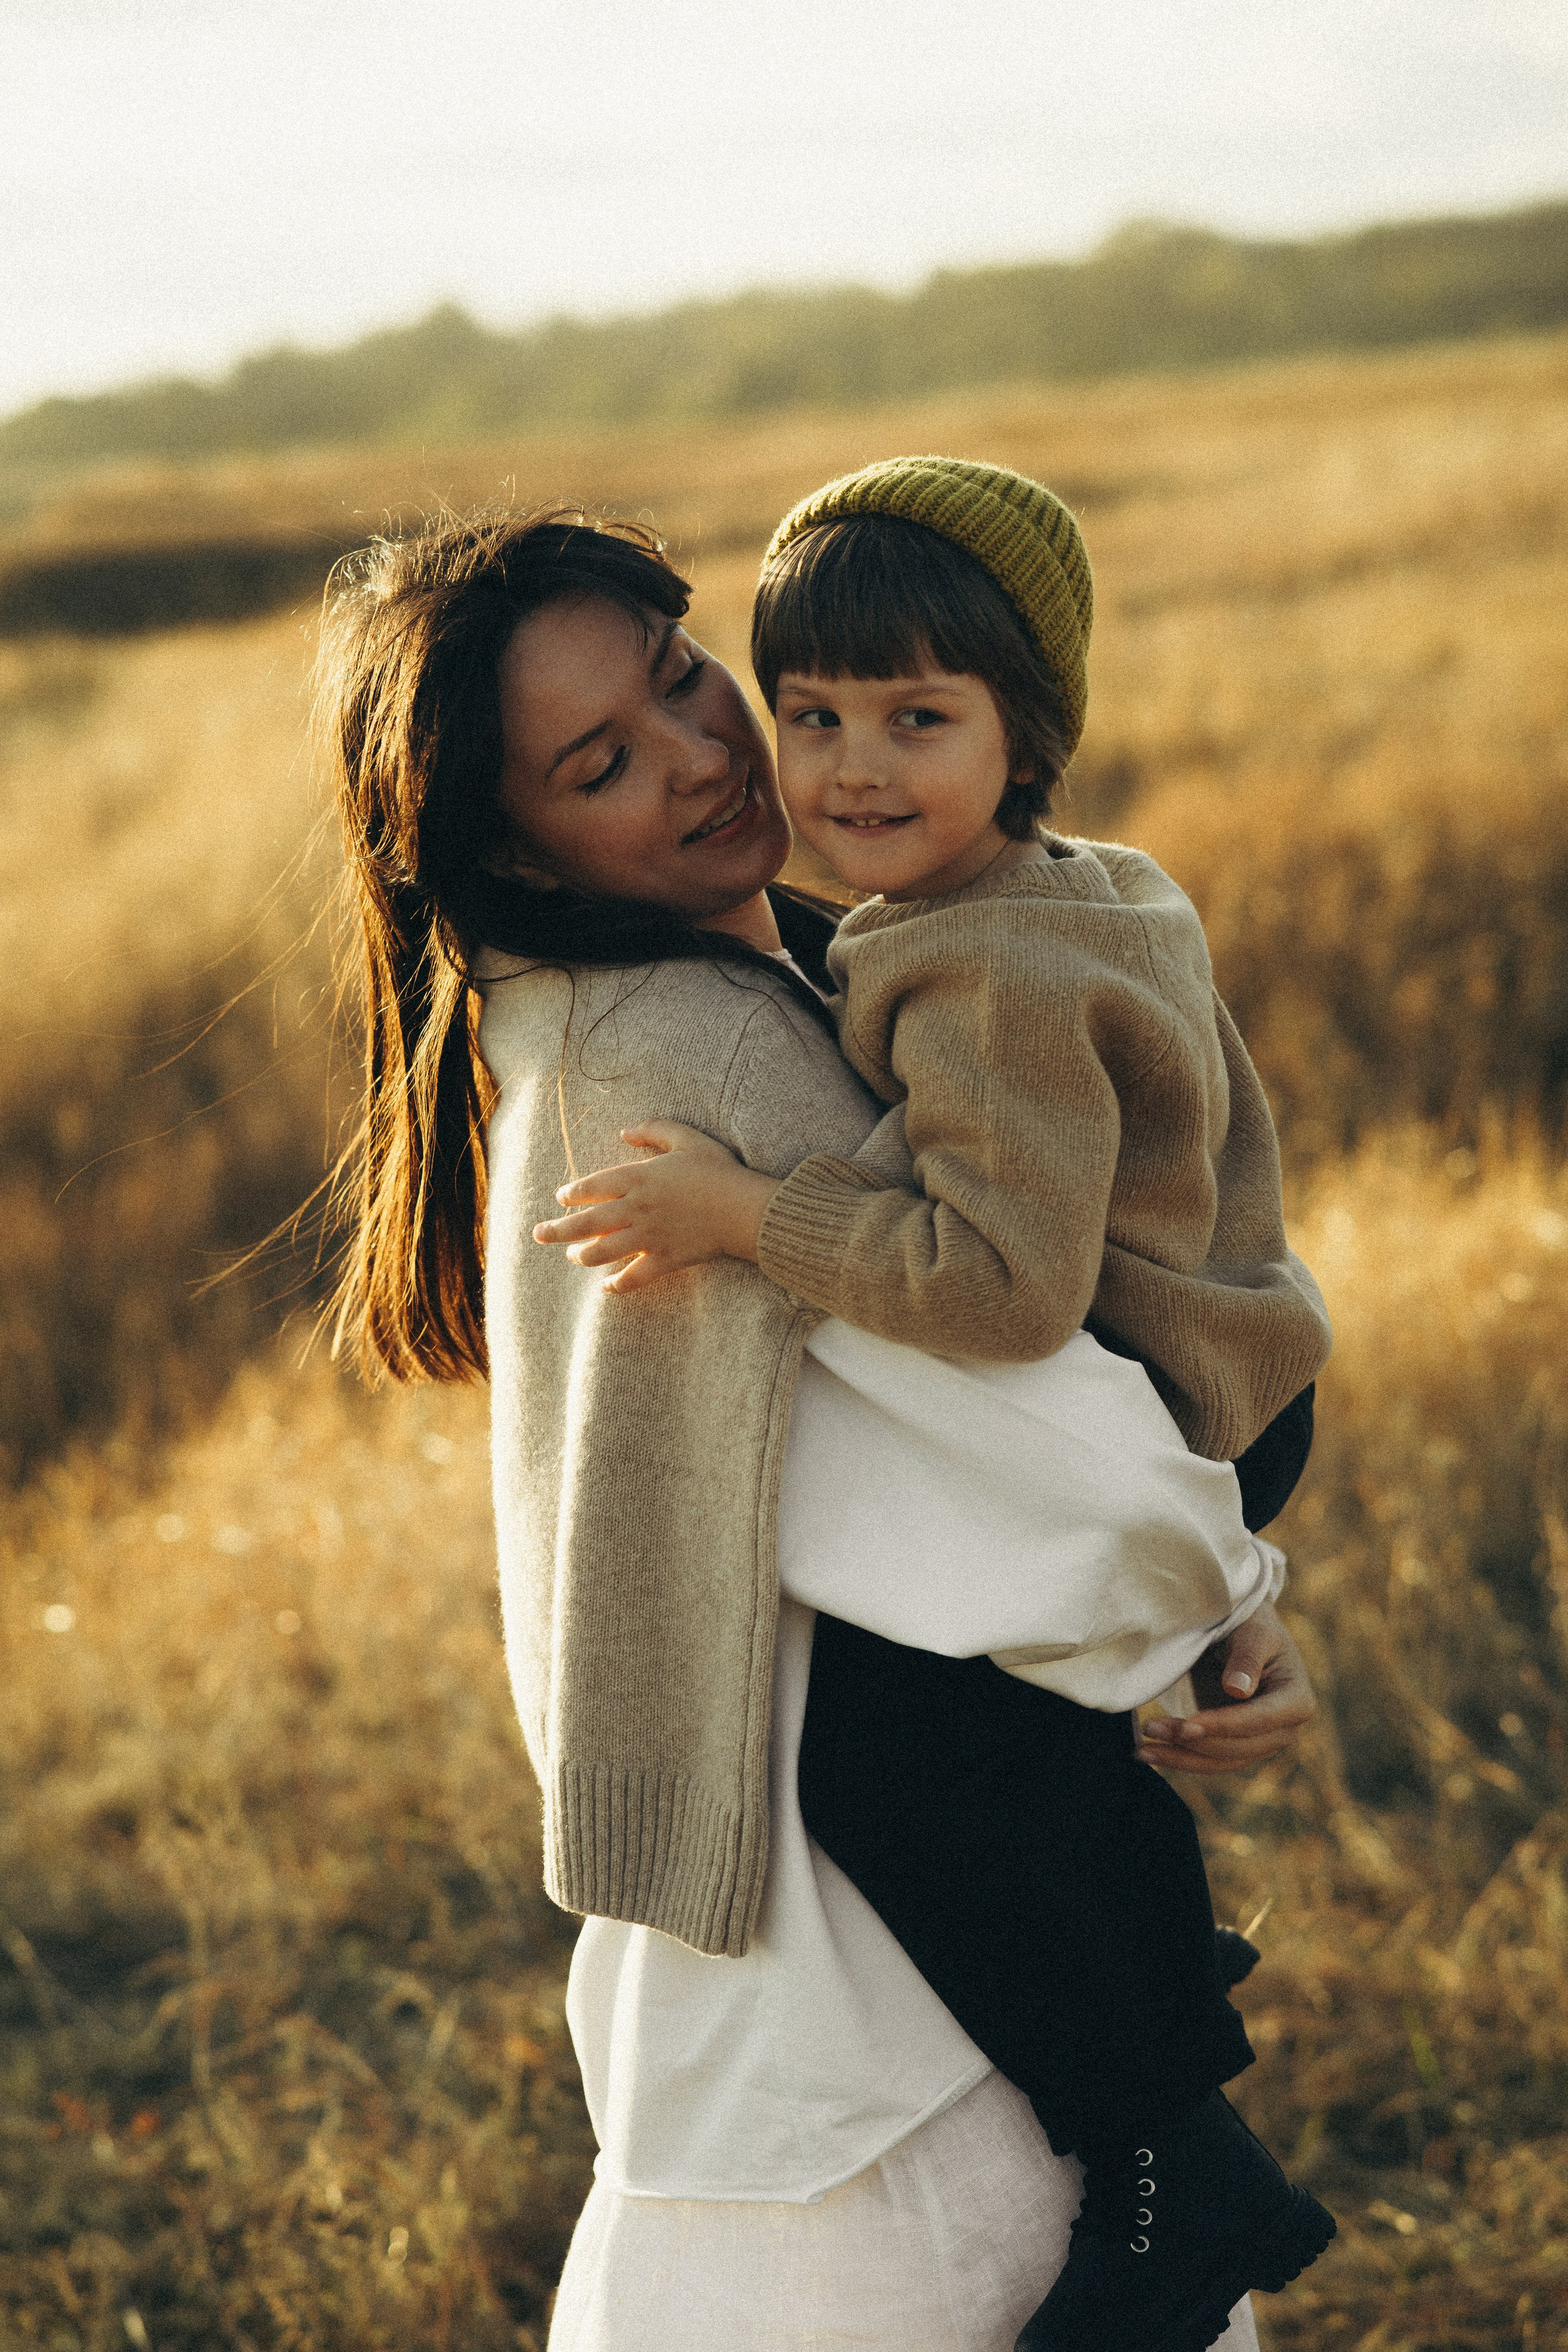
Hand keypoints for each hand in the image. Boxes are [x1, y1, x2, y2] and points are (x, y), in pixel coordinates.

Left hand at [532, 1120, 780, 1294]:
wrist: (744, 1208)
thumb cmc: (718, 1171)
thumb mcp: (687, 1138)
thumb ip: (654, 1129)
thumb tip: (624, 1132)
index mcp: (638, 1178)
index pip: (592, 1187)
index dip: (573, 1193)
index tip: (563, 1196)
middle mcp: (636, 1209)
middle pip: (586, 1223)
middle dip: (557, 1230)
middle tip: (538, 1234)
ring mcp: (648, 1237)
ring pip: (602, 1252)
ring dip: (581, 1256)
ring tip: (572, 1257)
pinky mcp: (664, 1261)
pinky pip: (632, 1278)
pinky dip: (617, 1285)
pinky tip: (606, 1288)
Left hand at [1137, 1602, 1314, 1777]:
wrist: (1242, 1632)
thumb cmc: (1251, 1625)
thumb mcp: (1253, 1631)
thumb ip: (1247, 1658)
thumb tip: (1238, 1691)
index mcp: (1297, 1700)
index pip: (1260, 1719)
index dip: (1224, 1724)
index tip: (1188, 1723)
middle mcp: (1285, 1729)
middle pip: (1239, 1747)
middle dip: (1194, 1741)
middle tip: (1151, 1726)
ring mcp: (1261, 1742)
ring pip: (1221, 1761)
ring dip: (1180, 1757)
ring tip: (1142, 1748)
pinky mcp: (1238, 1746)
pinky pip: (1210, 1760)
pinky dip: (1180, 1759)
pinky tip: (1149, 1752)